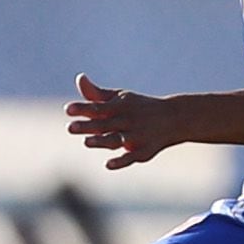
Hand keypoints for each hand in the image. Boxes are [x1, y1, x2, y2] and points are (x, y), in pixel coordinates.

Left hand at [65, 74, 187, 169]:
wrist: (175, 118)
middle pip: (105, 124)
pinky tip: (109, 165)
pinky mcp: (145, 151)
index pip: (99, 108)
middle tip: (70, 128)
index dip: (83, 109)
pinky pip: (133, 157)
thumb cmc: (140, 107)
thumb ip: (96, 94)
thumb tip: (79, 78)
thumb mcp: (120, 98)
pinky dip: (122, 161)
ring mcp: (137, 136)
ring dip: (103, 141)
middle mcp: (128, 121)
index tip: (68, 110)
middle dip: (88, 126)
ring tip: (87, 142)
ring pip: (118, 140)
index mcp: (120, 107)